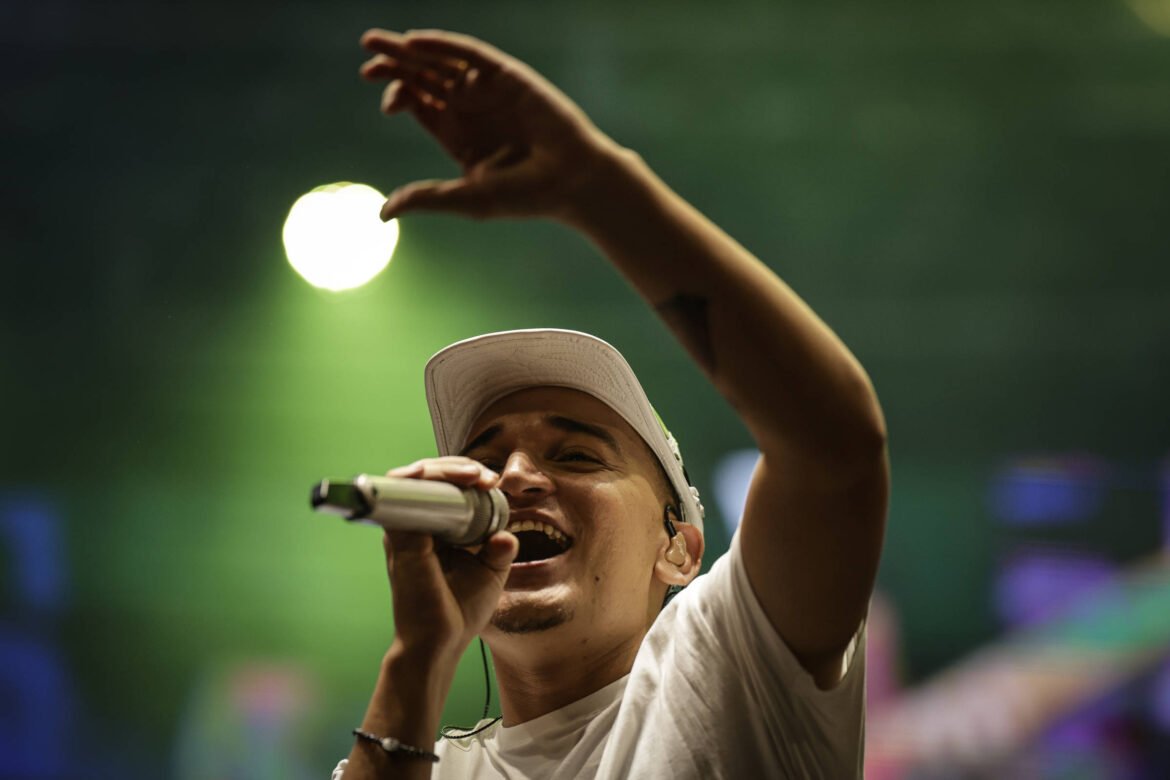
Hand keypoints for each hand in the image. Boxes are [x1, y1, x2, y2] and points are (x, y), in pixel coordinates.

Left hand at [360, 28, 617, 221]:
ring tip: (378, 43)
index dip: (398, 95)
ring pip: (440, 62)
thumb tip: (382, 214)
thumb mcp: (466, 198)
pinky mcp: (506, 75)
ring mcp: (488, 90)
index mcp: (458, 135)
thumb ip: (426, 199)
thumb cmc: (525, 196)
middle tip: (368, 66)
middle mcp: (470, 108)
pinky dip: (442, 44)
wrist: (572, 180)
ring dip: (409, 51)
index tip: (388, 103)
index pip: (419, 104)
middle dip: (394, 68)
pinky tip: (416, 41)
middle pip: (423, 79)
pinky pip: (469, 53)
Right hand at [380, 457, 517, 663]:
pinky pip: (404, 496)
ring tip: (474, 476)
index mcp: (437, 531)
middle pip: (430, 479)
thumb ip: (500, 550)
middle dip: (459, 469)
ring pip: (416, 480)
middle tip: (486, 478)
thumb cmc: (460, 610)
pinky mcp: (399, 536)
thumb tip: (507, 536)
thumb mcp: (491, 573)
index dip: (467, 479)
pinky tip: (450, 479)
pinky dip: (424, 480)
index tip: (493, 483)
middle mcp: (417, 526)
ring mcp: (405, 530)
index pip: (446, 490)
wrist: (440, 643)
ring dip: (445, 470)